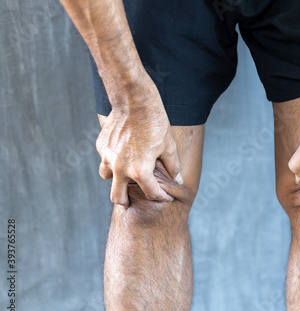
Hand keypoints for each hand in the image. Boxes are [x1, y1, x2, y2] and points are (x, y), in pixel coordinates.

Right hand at [96, 74, 181, 205]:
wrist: (134, 100)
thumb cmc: (154, 122)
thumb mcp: (168, 145)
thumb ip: (173, 166)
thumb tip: (179, 179)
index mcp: (140, 171)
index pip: (151, 193)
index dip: (161, 197)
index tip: (165, 197)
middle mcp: (120, 168)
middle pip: (118, 197)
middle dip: (126, 201)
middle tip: (131, 201)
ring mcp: (108, 157)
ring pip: (107, 178)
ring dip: (116, 179)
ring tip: (125, 175)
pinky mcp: (101, 146)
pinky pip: (104, 159)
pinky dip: (112, 160)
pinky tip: (122, 152)